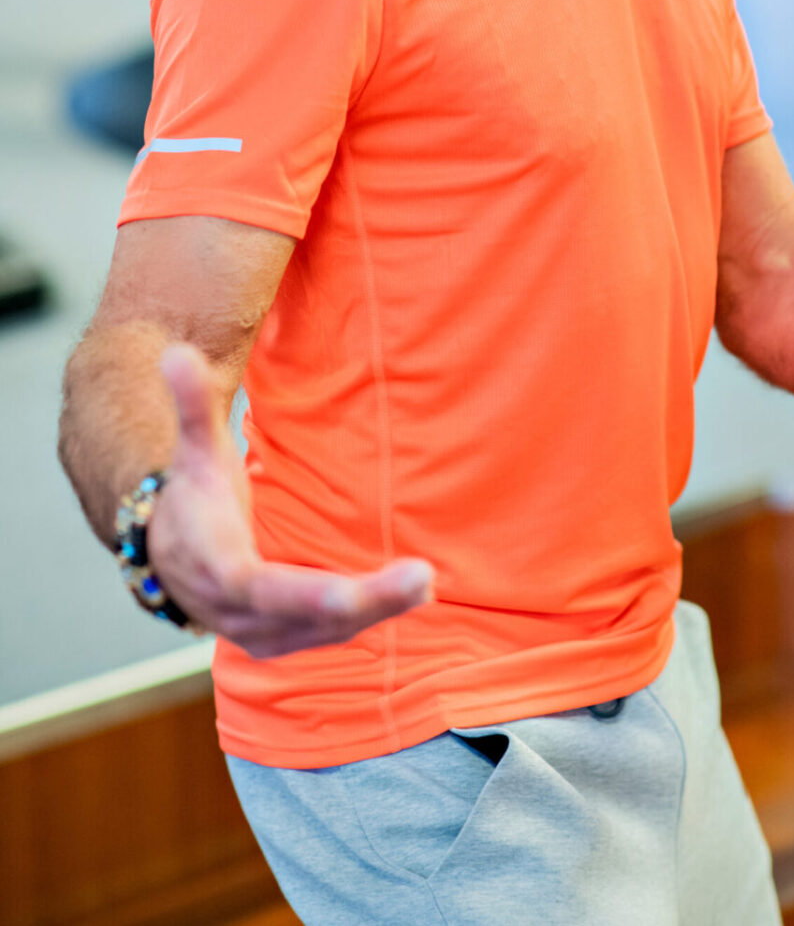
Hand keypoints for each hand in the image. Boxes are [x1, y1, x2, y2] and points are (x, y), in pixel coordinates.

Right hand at [148, 343, 433, 656]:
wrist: (168, 556)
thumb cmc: (193, 494)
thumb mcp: (195, 450)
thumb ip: (192, 405)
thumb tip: (176, 352)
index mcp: (217, 567)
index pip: (261, 589)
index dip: (305, 595)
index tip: (351, 593)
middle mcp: (237, 612)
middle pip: (307, 616)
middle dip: (366, 602)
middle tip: (423, 578)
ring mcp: (260, 633)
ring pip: (326, 631)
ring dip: (378, 611)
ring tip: (425, 583)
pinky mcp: (283, 639)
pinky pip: (330, 634)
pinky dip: (371, 617)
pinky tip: (414, 596)